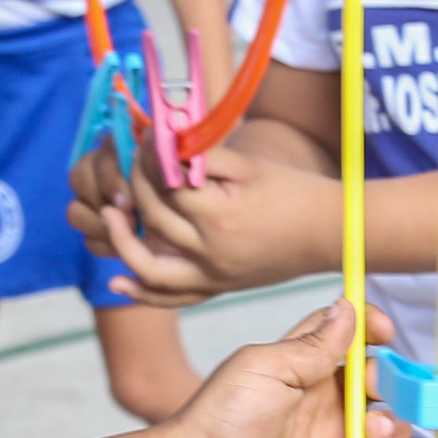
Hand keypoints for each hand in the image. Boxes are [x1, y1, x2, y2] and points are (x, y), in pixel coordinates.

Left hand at [79, 138, 338, 303]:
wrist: (330, 232)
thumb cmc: (293, 191)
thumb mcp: (248, 165)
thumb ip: (203, 154)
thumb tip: (162, 139)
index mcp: (219, 215)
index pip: (165, 185)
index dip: (148, 159)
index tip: (143, 138)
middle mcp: (211, 252)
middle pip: (155, 219)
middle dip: (135, 186)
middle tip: (130, 163)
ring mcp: (213, 276)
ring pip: (152, 268)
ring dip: (123, 243)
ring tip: (107, 215)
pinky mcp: (219, 287)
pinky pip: (174, 298)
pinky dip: (143, 293)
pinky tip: (117, 283)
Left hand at [159, 298, 414, 437]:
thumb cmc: (222, 419)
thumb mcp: (267, 366)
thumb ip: (314, 345)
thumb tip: (348, 307)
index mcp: (307, 373)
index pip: (352, 344)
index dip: (373, 333)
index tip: (384, 333)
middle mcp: (326, 411)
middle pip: (383, 391)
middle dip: (395, 387)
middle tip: (375, 392)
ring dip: (394, 432)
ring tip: (373, 434)